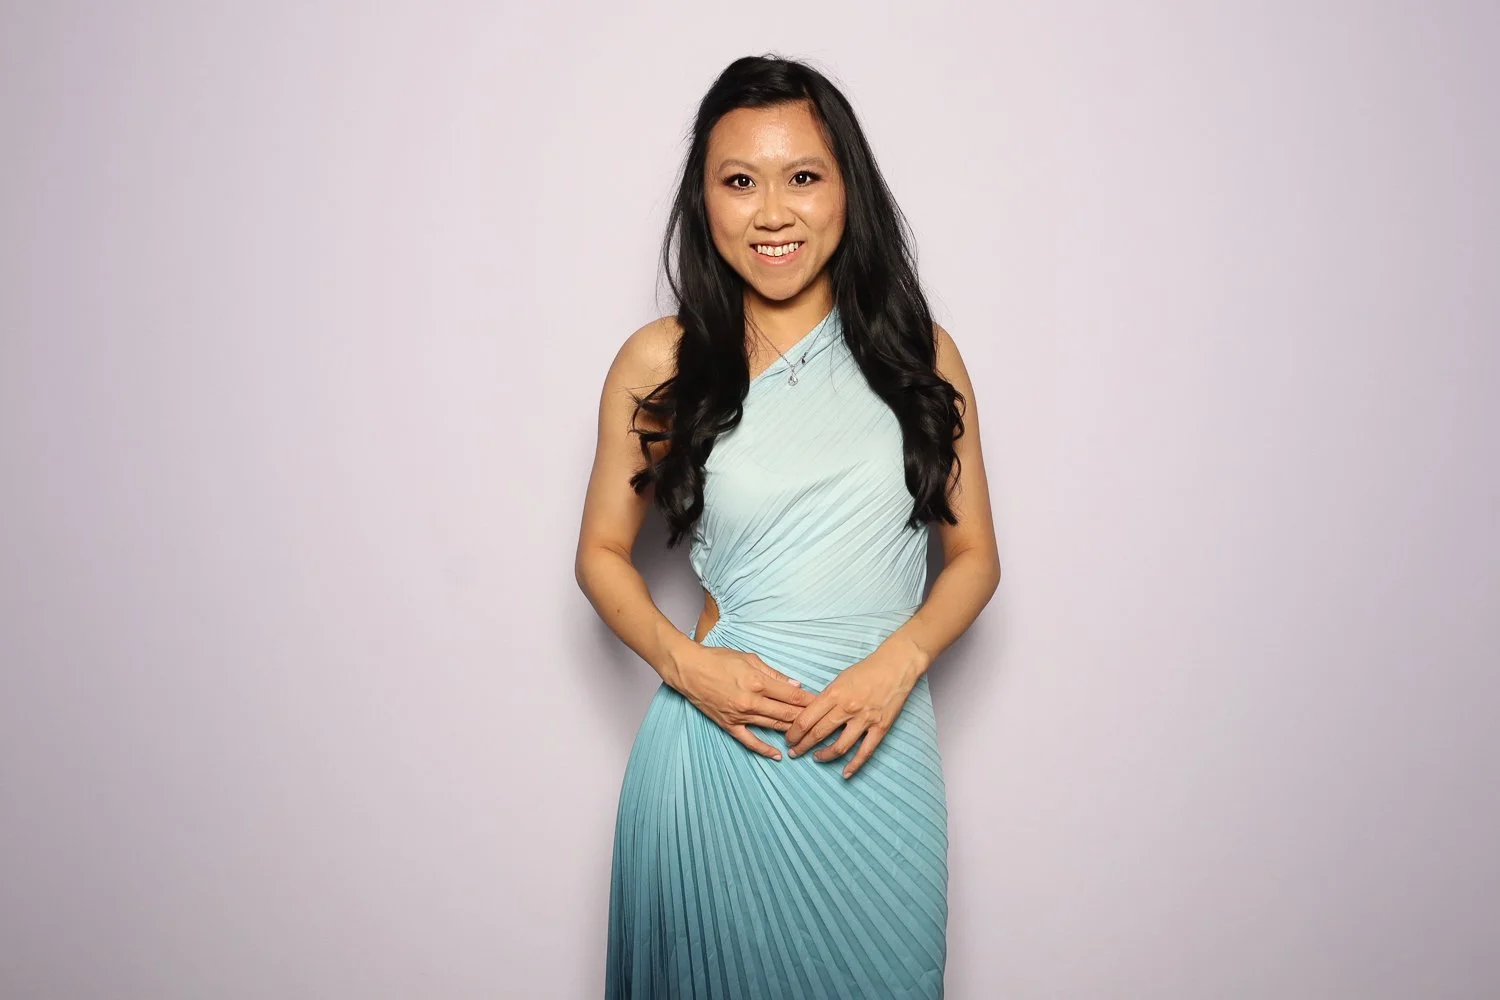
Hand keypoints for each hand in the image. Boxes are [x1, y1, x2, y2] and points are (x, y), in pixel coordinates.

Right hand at [665, 640, 816, 760]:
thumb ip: (774, 674)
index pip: (792, 695)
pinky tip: (778, 755)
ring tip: (808, 736)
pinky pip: (750, 741)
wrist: (688, 669)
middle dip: (806, 717)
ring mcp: (740, 715)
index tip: (824, 704)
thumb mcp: (749, 658)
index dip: (810, 701)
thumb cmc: (718, 659)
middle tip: (823, 721)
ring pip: (773, 726)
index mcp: (758, 681)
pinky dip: (764, 749)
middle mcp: (751, 701)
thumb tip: (795, 685)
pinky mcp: (729, 725)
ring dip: (792, 731)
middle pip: (786, 713)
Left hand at [784, 642, 922, 777]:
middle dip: (802, 746)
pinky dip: (854, 765)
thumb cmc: (866, 670)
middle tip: (794, 752)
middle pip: (818, 733)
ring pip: (839, 746)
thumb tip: (811, 715)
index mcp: (834, 694)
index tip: (788, 739)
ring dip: (824, 755)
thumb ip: (827, 698)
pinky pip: (865, 751)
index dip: (794, 733)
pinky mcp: (880, 727)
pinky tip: (844, 773)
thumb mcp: (840, 679)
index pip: (806, 719)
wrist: (895, 666)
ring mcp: (864, 719)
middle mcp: (847, 708)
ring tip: (816, 758)